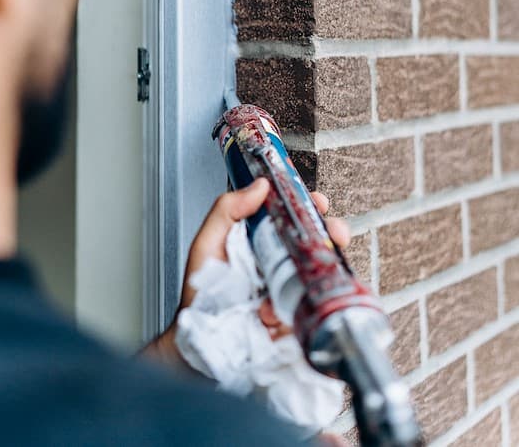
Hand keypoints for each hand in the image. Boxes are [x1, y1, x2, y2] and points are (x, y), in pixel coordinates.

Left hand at [146, 179, 349, 362]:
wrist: (201, 345)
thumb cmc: (201, 294)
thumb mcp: (207, 244)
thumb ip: (227, 210)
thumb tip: (260, 186)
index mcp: (262, 239)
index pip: (293, 216)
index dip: (309, 206)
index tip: (317, 202)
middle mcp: (282, 262)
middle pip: (317, 241)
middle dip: (330, 235)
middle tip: (332, 233)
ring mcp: (293, 290)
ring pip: (321, 274)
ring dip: (311, 278)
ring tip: (281, 291)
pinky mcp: (299, 318)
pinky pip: (313, 308)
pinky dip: (296, 311)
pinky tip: (270, 317)